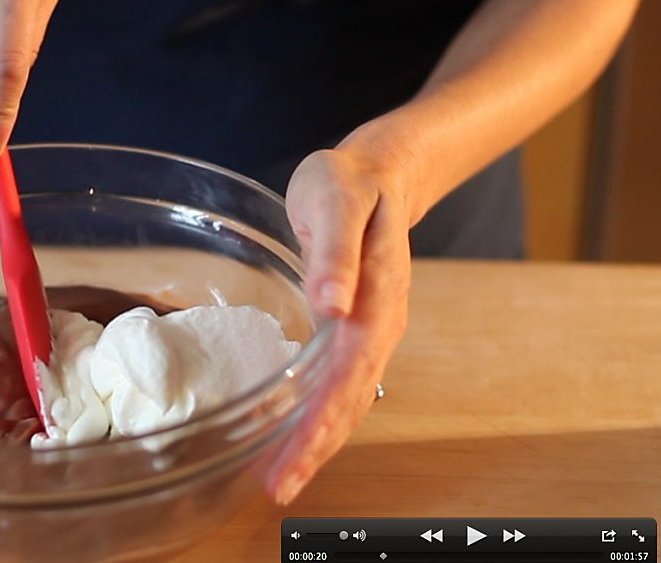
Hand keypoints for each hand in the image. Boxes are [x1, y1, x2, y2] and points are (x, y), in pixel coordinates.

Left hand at [269, 146, 411, 504]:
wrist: (378, 175)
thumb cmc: (350, 185)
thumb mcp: (337, 204)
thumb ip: (337, 255)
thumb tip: (333, 307)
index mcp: (378, 299)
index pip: (348, 373)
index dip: (321, 419)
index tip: (295, 456)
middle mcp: (380, 325)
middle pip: (349, 398)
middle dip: (315, 446)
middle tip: (280, 486)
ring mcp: (371, 331)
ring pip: (348, 397)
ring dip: (317, 440)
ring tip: (284, 477)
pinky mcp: (356, 330)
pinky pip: (340, 382)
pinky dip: (320, 415)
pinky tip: (297, 434)